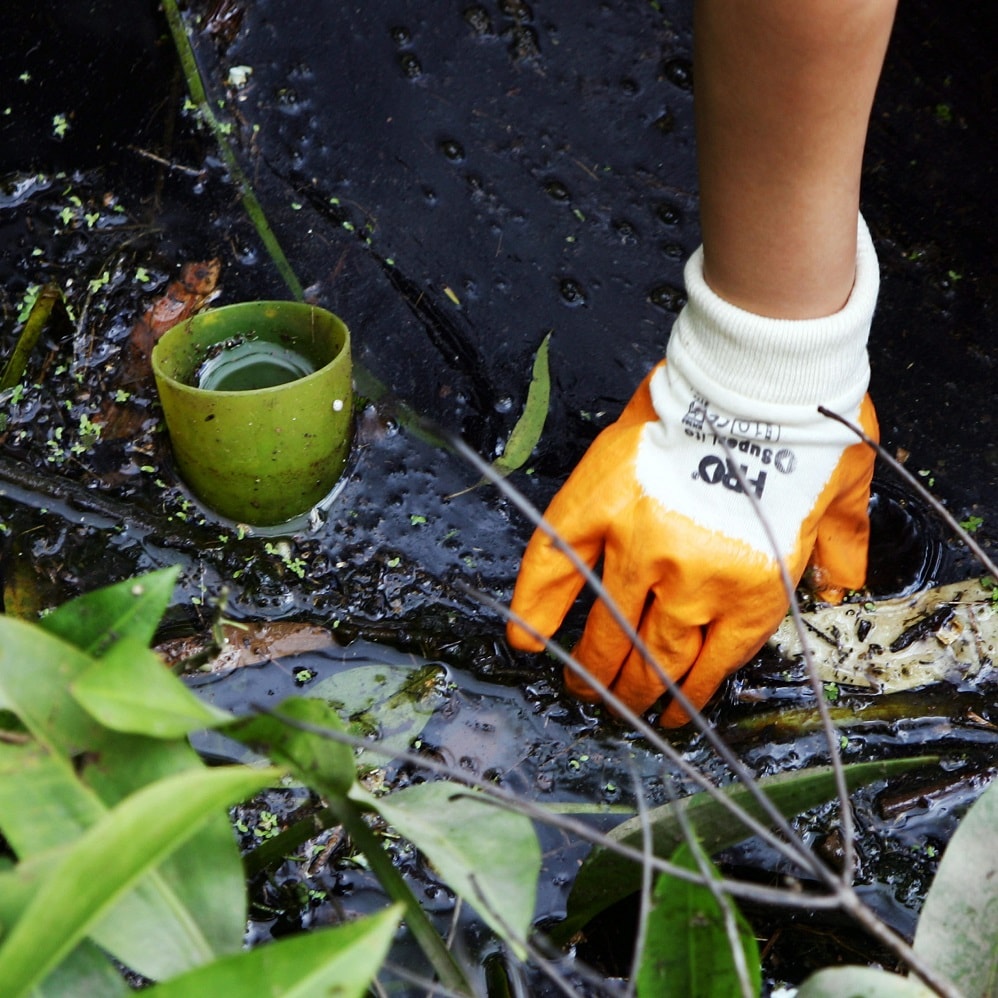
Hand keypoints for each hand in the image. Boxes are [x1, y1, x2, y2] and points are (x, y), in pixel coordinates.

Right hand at [507, 220, 879, 725]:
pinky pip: (555, 571)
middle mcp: (691, 582)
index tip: (670, 712)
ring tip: (582, 687)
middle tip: (618, 704)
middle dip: (633, 694)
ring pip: (607, 630)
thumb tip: (839, 590)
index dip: (685, 697)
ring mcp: (638, 548)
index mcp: (752, 589)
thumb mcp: (842, 495)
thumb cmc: (802, 429)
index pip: (708, 666)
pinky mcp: (596, 510)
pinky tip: (527, 640)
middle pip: (651, 659)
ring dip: (593, 669)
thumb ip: (839, 550)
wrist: (753, 372)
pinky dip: (536, 610)